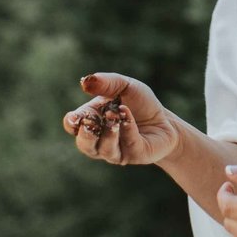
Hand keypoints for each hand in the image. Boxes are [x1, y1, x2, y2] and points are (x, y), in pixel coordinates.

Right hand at [63, 72, 179, 166]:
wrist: (165, 120)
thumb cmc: (140, 103)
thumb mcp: (124, 86)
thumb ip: (106, 83)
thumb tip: (84, 82)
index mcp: (92, 120)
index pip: (73, 125)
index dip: (71, 122)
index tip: (75, 117)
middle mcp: (99, 140)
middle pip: (84, 144)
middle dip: (86, 133)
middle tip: (90, 120)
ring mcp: (116, 151)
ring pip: (103, 149)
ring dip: (107, 132)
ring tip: (113, 116)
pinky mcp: (134, 155)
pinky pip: (127, 145)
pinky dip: (126, 128)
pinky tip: (127, 115)